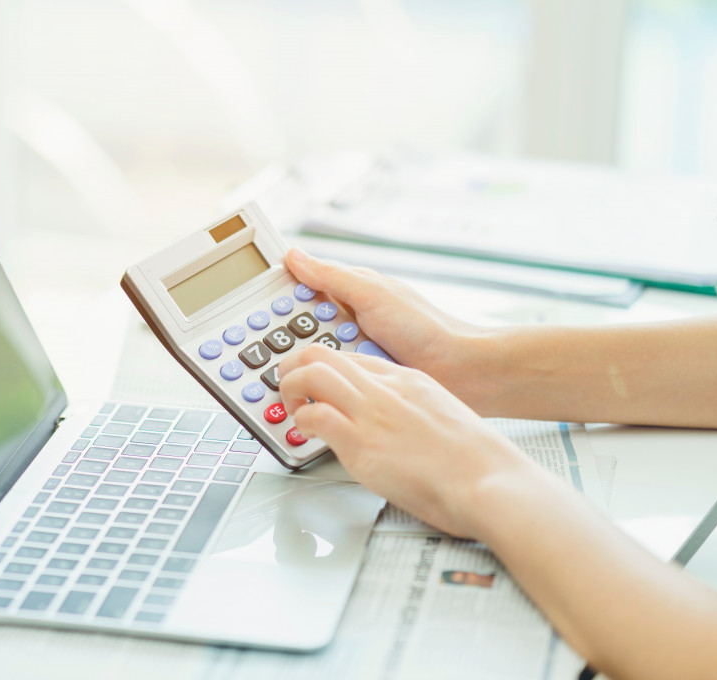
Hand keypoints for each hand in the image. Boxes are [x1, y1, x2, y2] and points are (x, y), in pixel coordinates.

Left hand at [278, 344, 538, 538]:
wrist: (491, 481)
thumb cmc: (478, 462)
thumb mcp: (444, 419)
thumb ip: (414, 415)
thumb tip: (398, 430)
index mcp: (408, 380)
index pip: (353, 356)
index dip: (327, 366)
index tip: (316, 381)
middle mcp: (386, 389)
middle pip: (324, 352)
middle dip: (295, 366)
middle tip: (288, 386)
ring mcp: (372, 413)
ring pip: (312, 372)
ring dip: (290, 387)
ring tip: (291, 406)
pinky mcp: (362, 443)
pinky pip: (315, 415)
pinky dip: (301, 420)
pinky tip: (305, 433)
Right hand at [285, 247, 497, 411]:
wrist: (461, 373)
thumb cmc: (426, 328)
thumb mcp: (373, 294)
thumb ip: (331, 277)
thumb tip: (294, 255)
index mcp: (347, 294)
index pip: (299, 291)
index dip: (277, 299)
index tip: (255, 311)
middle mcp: (347, 322)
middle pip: (298, 329)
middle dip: (293, 338)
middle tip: (291, 344)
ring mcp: (352, 352)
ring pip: (311, 358)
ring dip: (313, 363)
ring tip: (324, 364)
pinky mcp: (359, 379)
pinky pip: (330, 380)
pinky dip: (328, 382)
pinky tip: (328, 386)